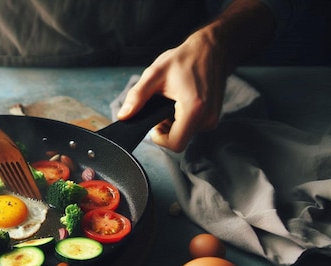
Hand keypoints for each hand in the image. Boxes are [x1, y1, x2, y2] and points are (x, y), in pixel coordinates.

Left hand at [117, 29, 227, 152]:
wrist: (211, 49)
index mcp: (194, 109)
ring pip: (186, 133)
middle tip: (162, 105)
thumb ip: (137, 97)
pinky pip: (194, 126)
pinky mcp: (215, 115)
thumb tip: (123, 116)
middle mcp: (208, 117)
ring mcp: (213, 117)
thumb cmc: (184, 59)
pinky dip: (184, 119)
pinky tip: (181, 101)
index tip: (154, 124)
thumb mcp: (154, 74)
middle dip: (166, 127)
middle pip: (180, 139)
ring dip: (175, 122)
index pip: (176, 143)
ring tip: (172, 100)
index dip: (160, 138)